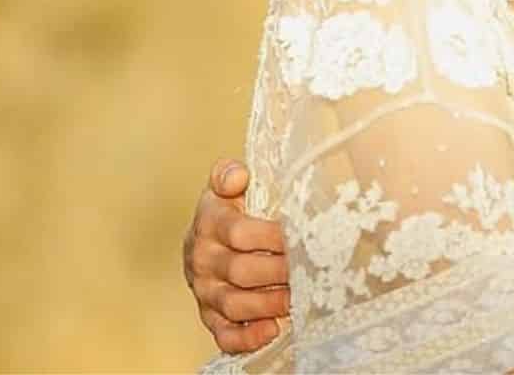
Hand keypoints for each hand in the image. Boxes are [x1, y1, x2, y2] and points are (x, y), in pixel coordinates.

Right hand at [182, 158, 290, 353]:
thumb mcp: (226, 186)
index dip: (272, 237)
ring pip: (234, 304)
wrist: (205, 240)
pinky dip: (247, 337)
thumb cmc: (229, 210)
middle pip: (240, 271)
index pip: (238, 232)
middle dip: (279, 272)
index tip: (301, 237)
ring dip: (269, 305)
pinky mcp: (210, 316)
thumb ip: (228, 174)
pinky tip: (273, 330)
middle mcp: (202, 259)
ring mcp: (205, 290)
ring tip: (299, 299)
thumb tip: (237, 176)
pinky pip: (224, 333)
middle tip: (310, 270)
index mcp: (209, 223)